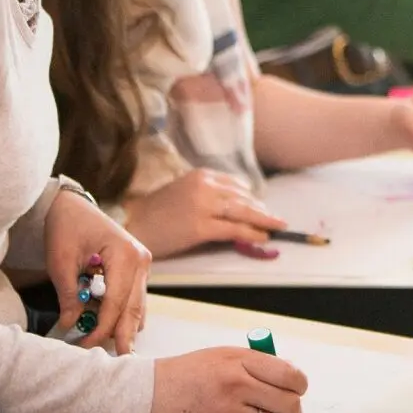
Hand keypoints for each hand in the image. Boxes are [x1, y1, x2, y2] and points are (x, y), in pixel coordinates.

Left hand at [44, 188, 151, 354]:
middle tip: (114, 363)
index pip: (116, 302)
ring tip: (103, 346)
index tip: (84, 346)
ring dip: (121, 326)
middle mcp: (140, 259)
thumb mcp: (61, 262)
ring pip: (137, 306)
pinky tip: (105, 326)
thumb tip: (71, 325)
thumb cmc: (66, 228)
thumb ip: (69, 295)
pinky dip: (121, 313)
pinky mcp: (137, 268)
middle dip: (121, 336)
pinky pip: (133, 298)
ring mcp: (142, 263)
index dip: (101, 329)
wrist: (72, 206)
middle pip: (134, 308)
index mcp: (125, 254)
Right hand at [125, 168, 285, 259]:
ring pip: (242, 212)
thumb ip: (208, 194)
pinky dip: (251, 233)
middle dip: (262, 210)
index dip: (252, 198)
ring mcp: (204, 205)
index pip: (236, 185)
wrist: (134, 224)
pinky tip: (262, 237)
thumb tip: (235, 207)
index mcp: (202, 175)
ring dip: (263, 221)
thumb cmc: (157, 211)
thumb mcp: (185, 191)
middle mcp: (206, 186)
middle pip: (243, 198)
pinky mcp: (201, 226)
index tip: (262, 207)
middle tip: (278, 221)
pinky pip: (233, 229)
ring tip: (277, 227)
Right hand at [145, 347, 307, 412]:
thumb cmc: (179, 377)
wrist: (144, 398)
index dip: (300, 387)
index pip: (288, 373)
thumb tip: (282, 382)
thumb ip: (250, 365)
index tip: (298, 394)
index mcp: (239, 359)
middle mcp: (236, 383)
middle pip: (288, 404)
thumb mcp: (218, 357)